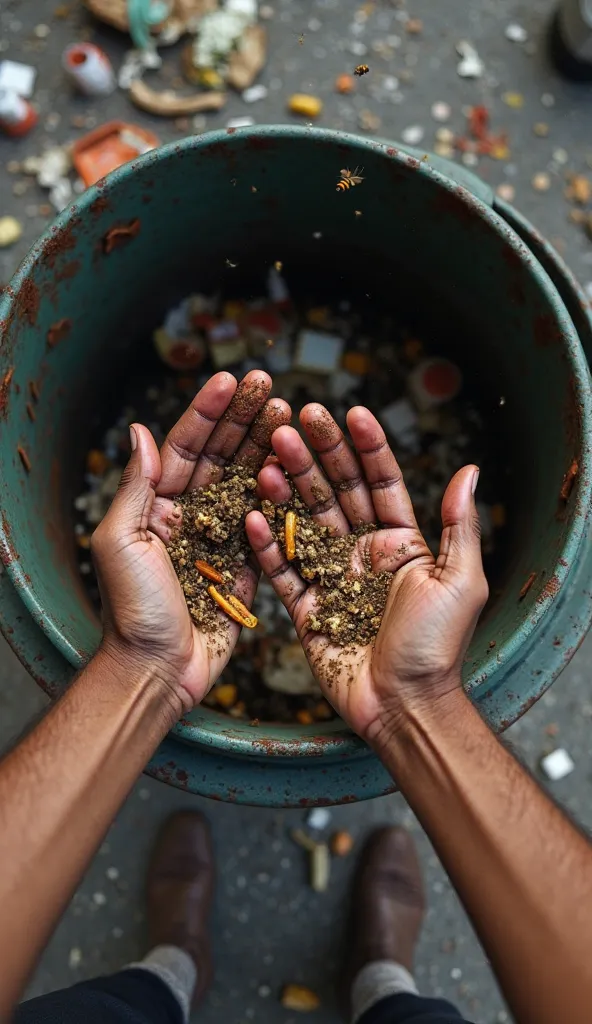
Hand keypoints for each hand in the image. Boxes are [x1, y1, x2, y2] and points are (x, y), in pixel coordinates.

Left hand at [91, 370, 290, 711]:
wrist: (159, 671)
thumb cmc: (133, 610)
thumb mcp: (122, 542)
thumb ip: (135, 487)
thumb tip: (141, 431)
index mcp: (155, 507)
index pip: (185, 448)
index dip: (207, 412)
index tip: (231, 380)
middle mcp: (188, 517)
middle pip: (221, 457)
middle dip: (244, 419)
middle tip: (270, 386)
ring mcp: (218, 540)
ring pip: (247, 483)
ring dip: (267, 448)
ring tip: (290, 415)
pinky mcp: (244, 567)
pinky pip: (265, 524)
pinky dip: (280, 496)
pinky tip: (296, 468)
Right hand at [245, 404, 487, 744]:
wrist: (404, 706)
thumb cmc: (437, 647)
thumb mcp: (460, 580)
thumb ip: (458, 525)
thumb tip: (470, 469)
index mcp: (401, 543)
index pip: (381, 482)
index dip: (366, 447)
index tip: (350, 412)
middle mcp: (364, 553)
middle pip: (336, 493)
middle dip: (316, 456)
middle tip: (294, 421)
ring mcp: (333, 578)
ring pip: (304, 522)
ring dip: (286, 487)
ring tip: (267, 455)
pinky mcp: (306, 607)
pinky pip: (282, 570)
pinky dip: (266, 543)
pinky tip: (252, 512)